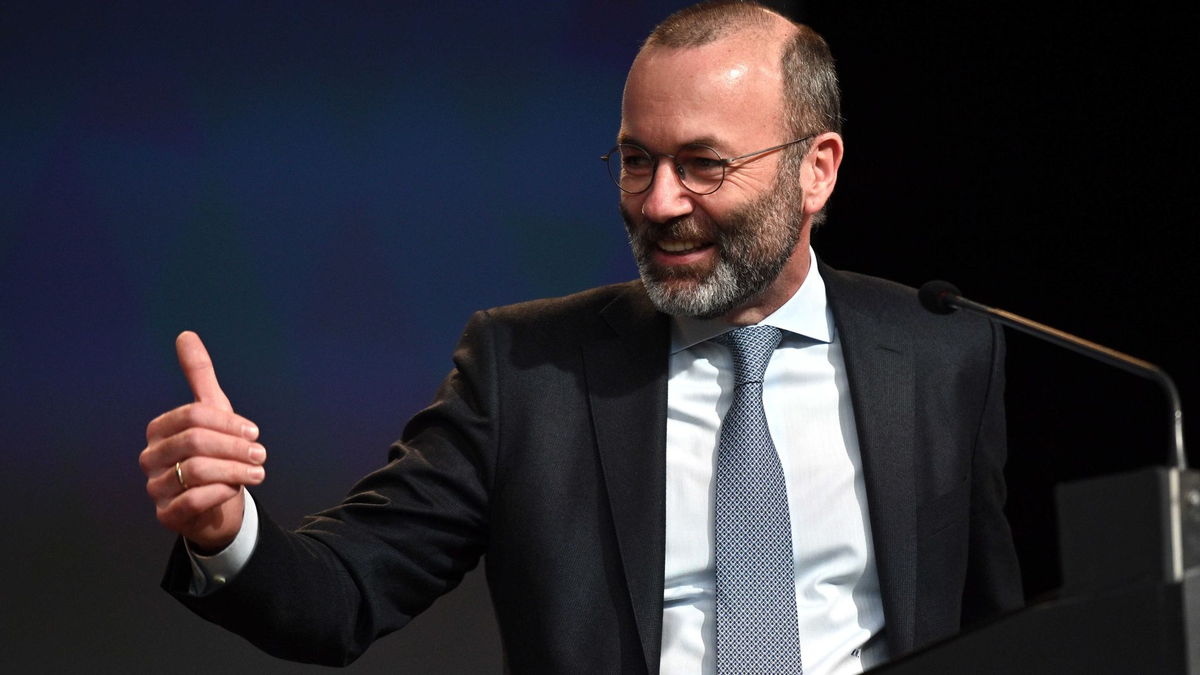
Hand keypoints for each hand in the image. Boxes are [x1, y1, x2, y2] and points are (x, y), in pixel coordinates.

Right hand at [140, 332, 265, 552]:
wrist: (218, 504)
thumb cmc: (215, 453)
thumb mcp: (213, 412)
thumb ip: (199, 376)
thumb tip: (186, 335)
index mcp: (159, 430)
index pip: (194, 416)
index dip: (229, 424)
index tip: (253, 433)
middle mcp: (150, 458)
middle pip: (196, 441)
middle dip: (235, 448)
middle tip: (261, 454)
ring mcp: (155, 487)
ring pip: (197, 471)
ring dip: (236, 470)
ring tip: (257, 472)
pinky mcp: (166, 514)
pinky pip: (195, 500)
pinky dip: (222, 492)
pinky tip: (235, 490)